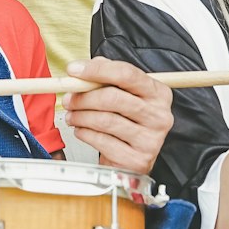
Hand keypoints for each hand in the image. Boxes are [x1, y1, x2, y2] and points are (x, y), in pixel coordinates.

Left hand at [63, 58, 173, 172]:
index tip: (74, 70)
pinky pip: (102, 141)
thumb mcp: (123, 95)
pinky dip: (84, 134)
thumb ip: (107, 77)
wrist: (131, 159)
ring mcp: (150, 140)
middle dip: (84, 97)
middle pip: (113, 97)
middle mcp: (159, 116)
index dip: (97, 70)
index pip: (127, 74)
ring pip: (105, 120)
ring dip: (80, 116)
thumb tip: (84, 68)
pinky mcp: (137, 160)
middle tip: (69, 99)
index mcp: (159, 94)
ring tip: (72, 116)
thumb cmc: (126, 122)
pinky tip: (81, 130)